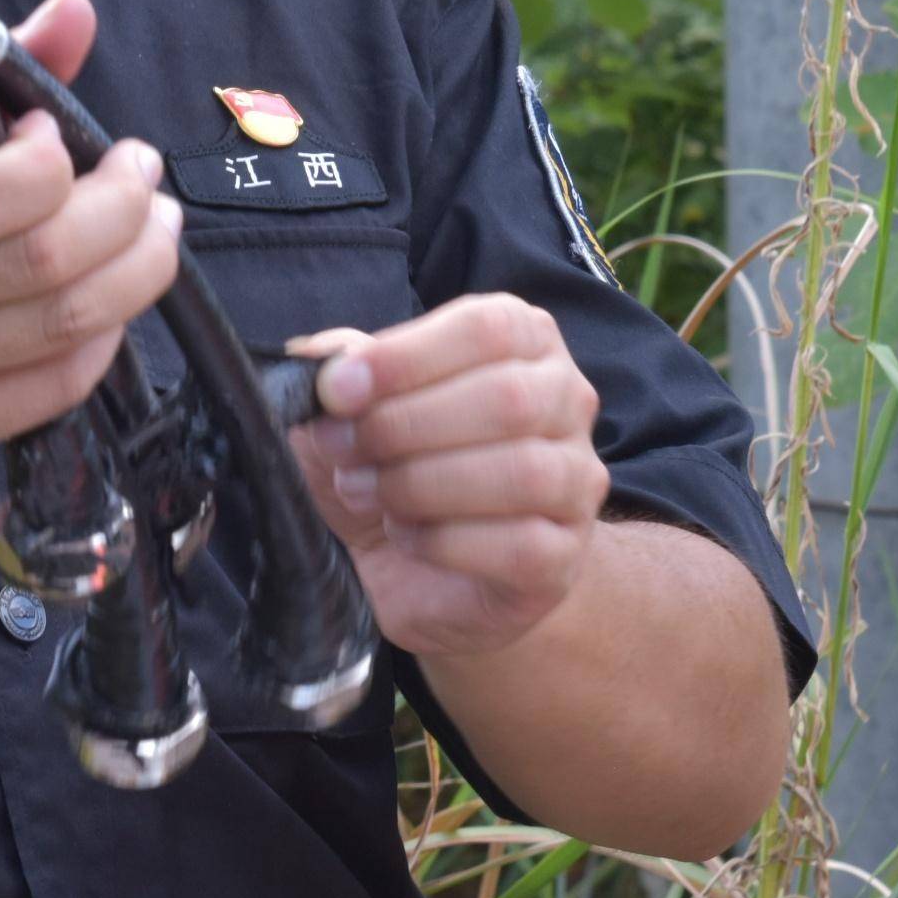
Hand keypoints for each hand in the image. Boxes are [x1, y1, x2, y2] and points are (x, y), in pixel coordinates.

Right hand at [0, 0, 182, 466]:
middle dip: (126, 214)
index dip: (52, 162)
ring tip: (147, 232)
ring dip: (133, 273)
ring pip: (60, 329)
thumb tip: (76, 8)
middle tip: (142, 180)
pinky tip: (107, 301)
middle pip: (42, 266)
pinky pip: (47, 390)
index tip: (55, 134)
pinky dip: (100, 341)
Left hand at [285, 296, 609, 660]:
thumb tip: (320, 355)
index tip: (336, 389)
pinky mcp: (564, 556)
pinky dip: (444, 541)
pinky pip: (520, 545)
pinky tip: (403, 534)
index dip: (405, 357)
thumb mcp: (353, 406)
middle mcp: (566, 401)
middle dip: (405, 425)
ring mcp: (576, 481)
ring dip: (421, 484)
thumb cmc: (393, 463)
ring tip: (364, 491)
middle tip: (342, 448)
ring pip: (522, 472)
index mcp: (523, 340)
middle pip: (507, 398)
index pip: (486, 328)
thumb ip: (342, 367)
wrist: (422, 569)